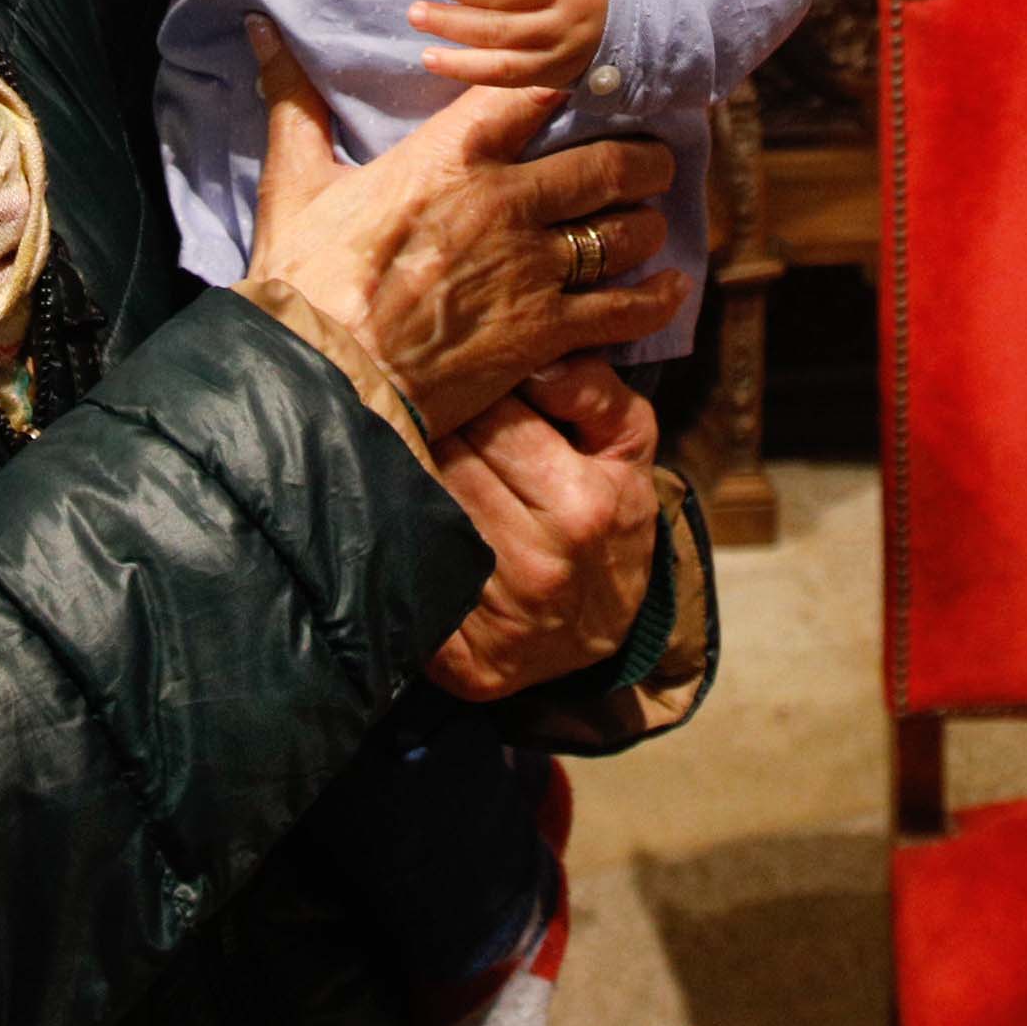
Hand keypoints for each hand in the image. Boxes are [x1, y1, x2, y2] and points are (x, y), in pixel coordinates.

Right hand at [246, 22, 681, 441]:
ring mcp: (534, 269)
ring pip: (626, 230)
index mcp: (450, 156)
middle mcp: (506, 202)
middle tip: (651, 158)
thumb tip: (262, 33)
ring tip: (649, 221)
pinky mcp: (546, 333)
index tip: (583, 83)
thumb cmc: (302, 278)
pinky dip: (658, 297)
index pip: (531, 93)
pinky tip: (671, 287)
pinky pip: (627, 308)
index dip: (566, 82)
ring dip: (646, 223)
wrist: (321, 376)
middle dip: (640, 156)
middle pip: (607, 160)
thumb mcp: (293, 182)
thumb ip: (293, 103)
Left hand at [420, 359, 663, 702]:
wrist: (601, 628)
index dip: (475, 394)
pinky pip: (409, 577)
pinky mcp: (462, 662)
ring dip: (411, 476)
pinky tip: (404, 521)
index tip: (460, 382)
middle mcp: (540, 564)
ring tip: (417, 459)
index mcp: (583, 505)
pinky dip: (399, 543)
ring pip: (422, 509)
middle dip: (437, 430)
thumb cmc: (608, 513)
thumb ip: (595, 391)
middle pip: (448, 460)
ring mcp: (498, 617)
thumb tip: (544, 363)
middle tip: (427, 414)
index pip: (494, 418)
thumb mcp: (627, 446)